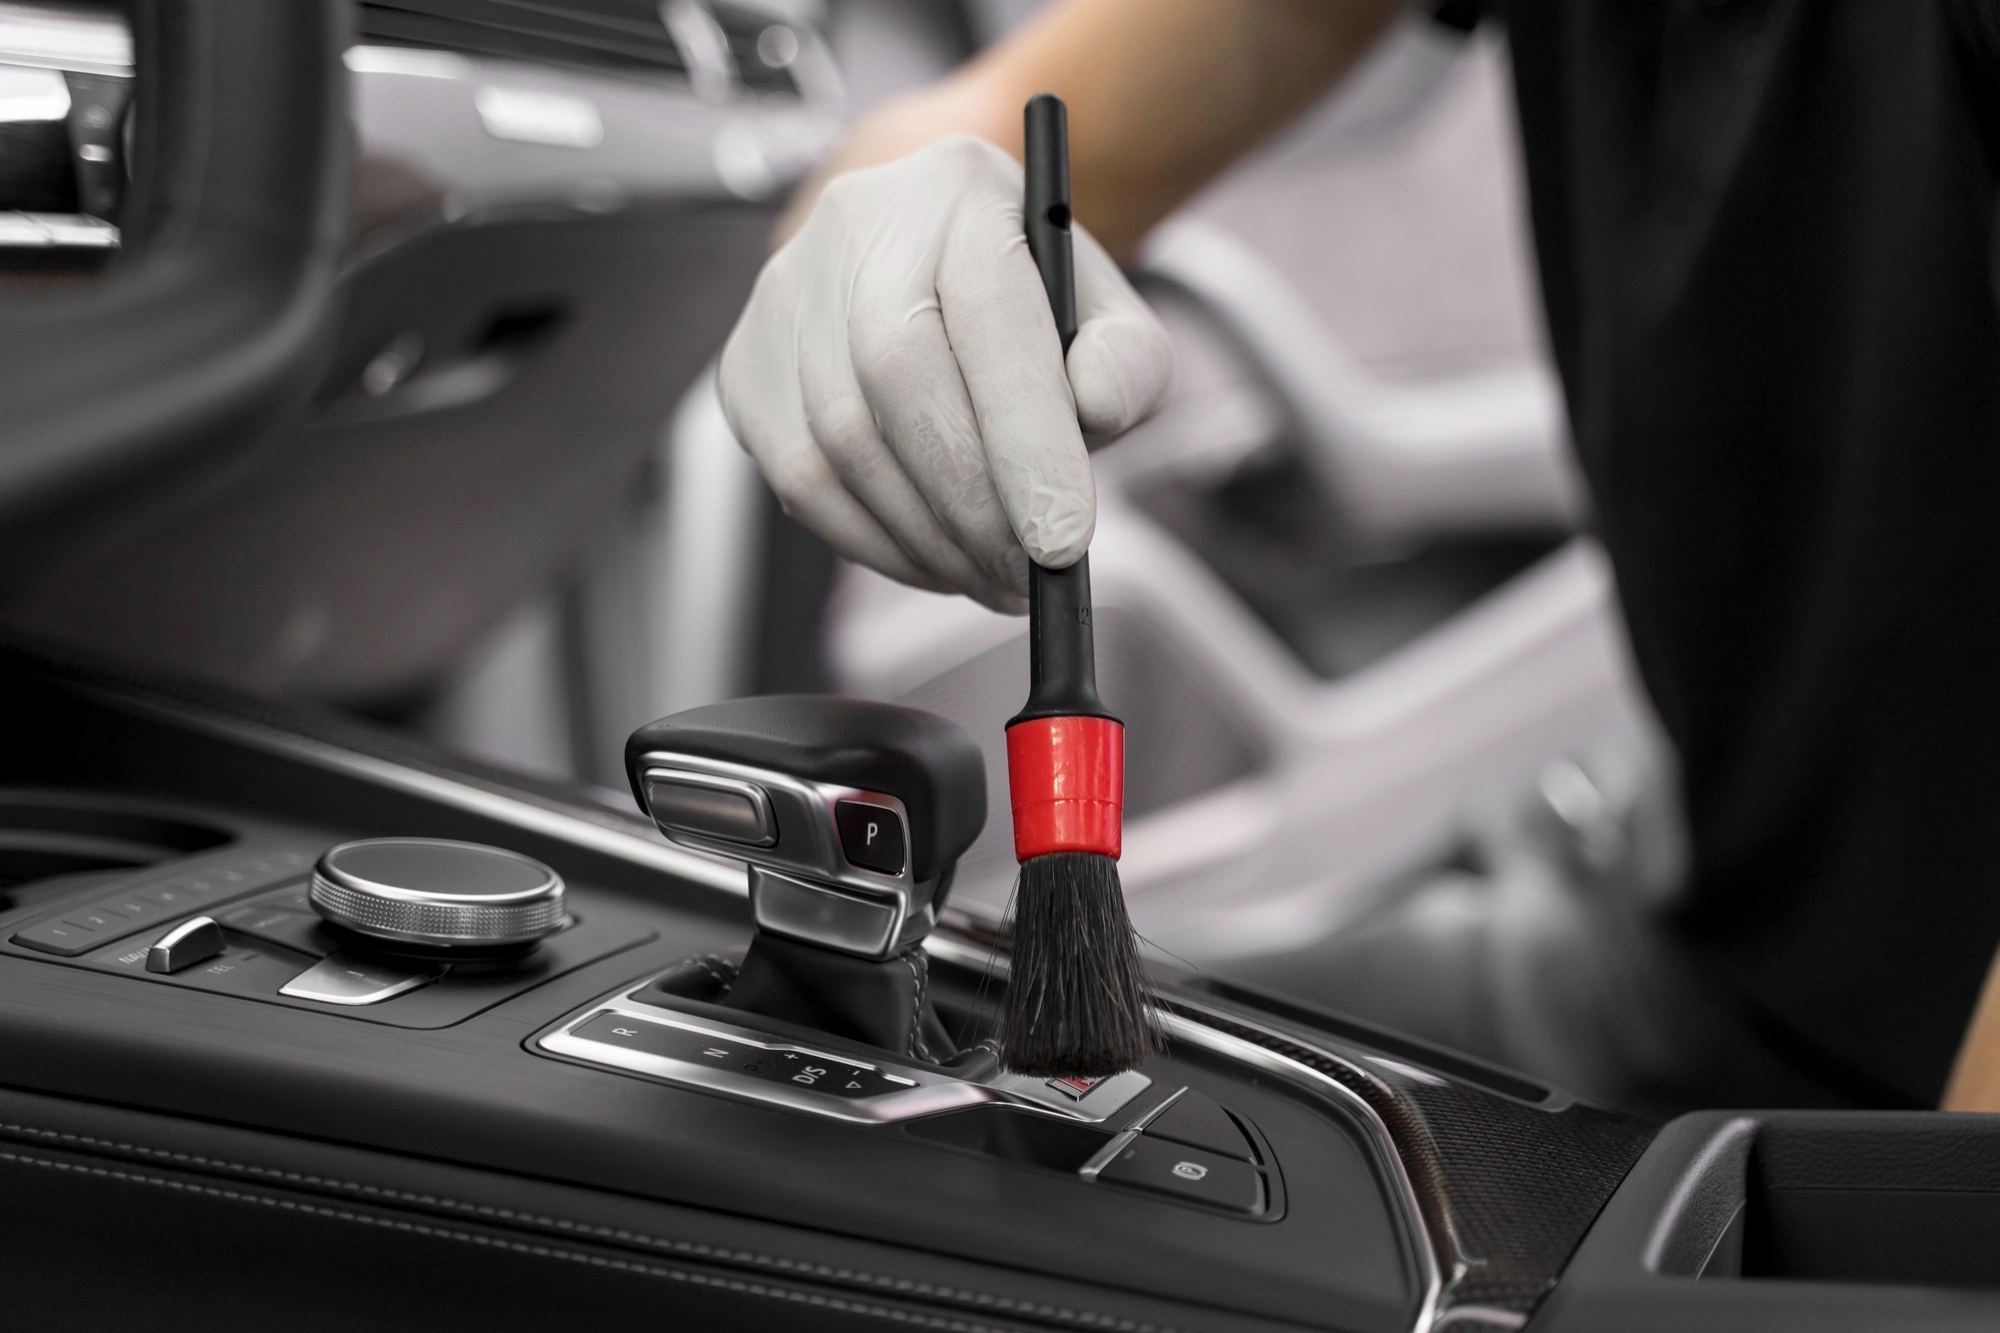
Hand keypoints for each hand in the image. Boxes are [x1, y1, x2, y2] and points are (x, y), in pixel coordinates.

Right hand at [718, 135, 1172, 611]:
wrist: (940, 282)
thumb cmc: (1035, 315)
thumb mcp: (1111, 325)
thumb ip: (1130, 363)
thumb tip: (1092, 404)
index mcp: (962, 189)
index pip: (990, 314)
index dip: (1026, 438)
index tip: (1062, 542)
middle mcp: (858, 222)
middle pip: (897, 376)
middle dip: (971, 503)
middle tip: (1025, 576)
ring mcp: (785, 291)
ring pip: (841, 441)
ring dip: (924, 538)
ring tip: (991, 575)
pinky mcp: (746, 363)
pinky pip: (798, 481)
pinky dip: (873, 542)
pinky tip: (931, 558)